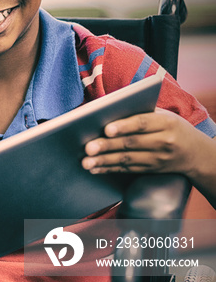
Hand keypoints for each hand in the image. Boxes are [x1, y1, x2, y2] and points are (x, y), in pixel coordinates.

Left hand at [82, 108, 211, 179]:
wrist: (195, 153)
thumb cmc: (172, 128)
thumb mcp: (165, 116)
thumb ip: (141, 113)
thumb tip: (108, 111)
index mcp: (166, 123)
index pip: (143, 123)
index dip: (124, 126)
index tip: (107, 129)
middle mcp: (164, 142)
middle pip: (131, 143)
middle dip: (107, 146)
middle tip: (88, 148)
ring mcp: (157, 159)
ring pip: (127, 159)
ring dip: (104, 161)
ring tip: (86, 162)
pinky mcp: (150, 170)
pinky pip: (127, 170)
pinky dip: (109, 169)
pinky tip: (95, 168)